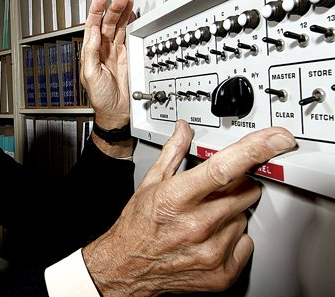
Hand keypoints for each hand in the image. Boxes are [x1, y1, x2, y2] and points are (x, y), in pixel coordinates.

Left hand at [80, 0, 135, 130]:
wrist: (117, 112)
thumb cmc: (100, 98)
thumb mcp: (90, 75)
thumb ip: (90, 52)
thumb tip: (93, 32)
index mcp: (90, 53)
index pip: (92, 26)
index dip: (96, 11)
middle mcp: (102, 50)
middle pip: (107, 23)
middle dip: (113, 9)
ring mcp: (116, 52)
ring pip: (118, 27)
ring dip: (122, 13)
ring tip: (127, 1)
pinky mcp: (128, 56)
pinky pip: (129, 36)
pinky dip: (131, 25)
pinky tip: (132, 15)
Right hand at [82, 120, 296, 295]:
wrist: (127, 268)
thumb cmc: (137, 226)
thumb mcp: (150, 184)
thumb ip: (173, 153)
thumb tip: (184, 130)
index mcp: (177, 197)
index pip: (224, 168)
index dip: (255, 150)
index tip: (275, 139)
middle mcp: (196, 224)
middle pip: (245, 190)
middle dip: (236, 185)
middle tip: (213, 192)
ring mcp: (211, 250)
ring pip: (245, 216)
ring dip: (231, 213)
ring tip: (204, 219)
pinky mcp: (221, 273)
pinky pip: (245, 243)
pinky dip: (233, 239)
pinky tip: (210, 238)